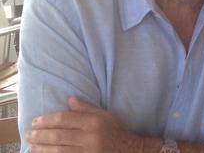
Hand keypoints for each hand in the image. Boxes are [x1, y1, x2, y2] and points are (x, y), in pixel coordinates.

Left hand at [27, 96, 143, 152]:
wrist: (132, 151)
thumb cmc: (118, 132)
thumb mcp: (106, 116)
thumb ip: (87, 109)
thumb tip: (70, 99)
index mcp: (94, 122)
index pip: (65, 119)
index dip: (47, 120)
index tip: (35, 121)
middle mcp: (90, 137)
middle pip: (58, 135)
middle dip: (40, 135)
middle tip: (29, 134)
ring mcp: (88, 152)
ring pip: (58, 150)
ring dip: (42, 148)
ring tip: (32, 145)